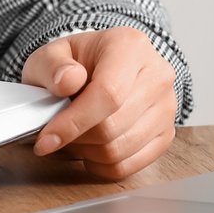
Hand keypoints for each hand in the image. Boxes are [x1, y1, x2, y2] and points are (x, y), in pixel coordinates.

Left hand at [21, 27, 177, 180]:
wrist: (100, 68)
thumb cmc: (76, 63)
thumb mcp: (52, 55)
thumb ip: (52, 66)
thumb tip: (67, 82)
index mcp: (130, 46)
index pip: (108, 94)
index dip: (74, 122)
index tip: (46, 139)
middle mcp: (157, 74)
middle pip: (112, 127)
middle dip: (76, 137)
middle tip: (55, 132)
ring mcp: (167, 106)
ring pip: (120, 150)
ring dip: (87, 152)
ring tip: (74, 136)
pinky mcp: (166, 133)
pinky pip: (129, 165)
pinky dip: (102, 165)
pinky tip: (91, 148)